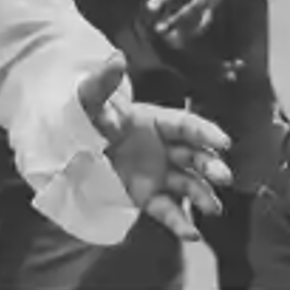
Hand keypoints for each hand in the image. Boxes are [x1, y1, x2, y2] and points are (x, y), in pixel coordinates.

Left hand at [79, 60, 233, 234]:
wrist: (67, 145)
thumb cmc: (84, 117)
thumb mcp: (88, 99)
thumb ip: (103, 82)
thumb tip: (115, 57)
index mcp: (158, 122)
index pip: (188, 126)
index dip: (206, 133)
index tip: (223, 142)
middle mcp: (165, 149)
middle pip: (196, 156)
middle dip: (211, 166)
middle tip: (223, 177)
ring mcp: (158, 174)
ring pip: (188, 185)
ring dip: (203, 196)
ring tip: (213, 209)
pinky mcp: (146, 197)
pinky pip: (167, 210)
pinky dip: (179, 222)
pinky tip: (191, 232)